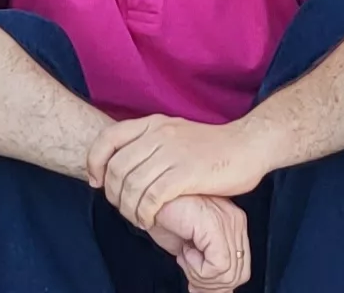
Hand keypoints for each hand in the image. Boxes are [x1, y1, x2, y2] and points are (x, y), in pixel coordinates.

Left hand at [89, 114, 273, 229]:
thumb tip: (122, 163)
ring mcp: (172, 153)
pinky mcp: (186, 173)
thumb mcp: (175, 133)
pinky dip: (144, 213)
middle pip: (116, 168)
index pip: (108, 139)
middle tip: (121, 207)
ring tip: (137, 218)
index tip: (96, 181)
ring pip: (131, 185)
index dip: (95, 162)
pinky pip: (151, 197)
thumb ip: (151, 143)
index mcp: (153, 124)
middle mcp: (159, 135)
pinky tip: (150, 220)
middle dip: (112, 194)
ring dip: (128, 208)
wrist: (248, 145)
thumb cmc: (213, 147)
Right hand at [147, 192, 251, 292]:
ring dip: (199, 275)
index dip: (218, 285)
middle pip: (238, 274)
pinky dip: (196, 268)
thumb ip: (205, 267)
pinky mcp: (216, 226)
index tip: (196, 284)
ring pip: (228, 274)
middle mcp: (236, 221)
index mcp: (233, 224)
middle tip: (190, 279)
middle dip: (209, 285)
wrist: (148, 197)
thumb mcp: (190, 249)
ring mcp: (229, 222)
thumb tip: (216, 291)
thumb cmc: (165, 215)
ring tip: (184, 257)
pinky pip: (217, 266)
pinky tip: (185, 251)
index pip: (241, 269)